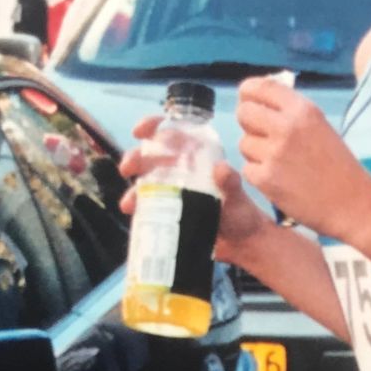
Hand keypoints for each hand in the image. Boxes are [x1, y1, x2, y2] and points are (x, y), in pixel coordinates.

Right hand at [119, 116, 266, 267]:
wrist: (242, 244)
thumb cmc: (242, 214)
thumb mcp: (237, 197)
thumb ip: (231, 183)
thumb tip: (221, 168)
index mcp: (196, 158)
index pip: (172, 133)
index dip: (152, 126)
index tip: (140, 131)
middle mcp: (181, 171)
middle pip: (151, 156)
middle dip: (135, 158)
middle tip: (128, 168)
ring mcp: (172, 191)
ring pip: (145, 182)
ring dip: (132, 188)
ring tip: (129, 202)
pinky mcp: (168, 212)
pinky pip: (147, 206)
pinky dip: (137, 207)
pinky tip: (132, 212)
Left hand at [235, 75, 370, 244]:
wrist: (353, 204)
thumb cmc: (338, 166)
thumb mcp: (319, 126)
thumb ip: (290, 113)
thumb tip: (257, 102)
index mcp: (303, 110)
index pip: (259, 87)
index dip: (247, 94)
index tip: (248, 102)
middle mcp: (287, 127)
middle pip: (244, 113)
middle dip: (249, 124)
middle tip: (262, 138)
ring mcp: (275, 153)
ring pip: (244, 144)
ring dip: (256, 154)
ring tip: (280, 164)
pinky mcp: (267, 179)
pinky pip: (247, 169)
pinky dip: (259, 176)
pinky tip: (279, 180)